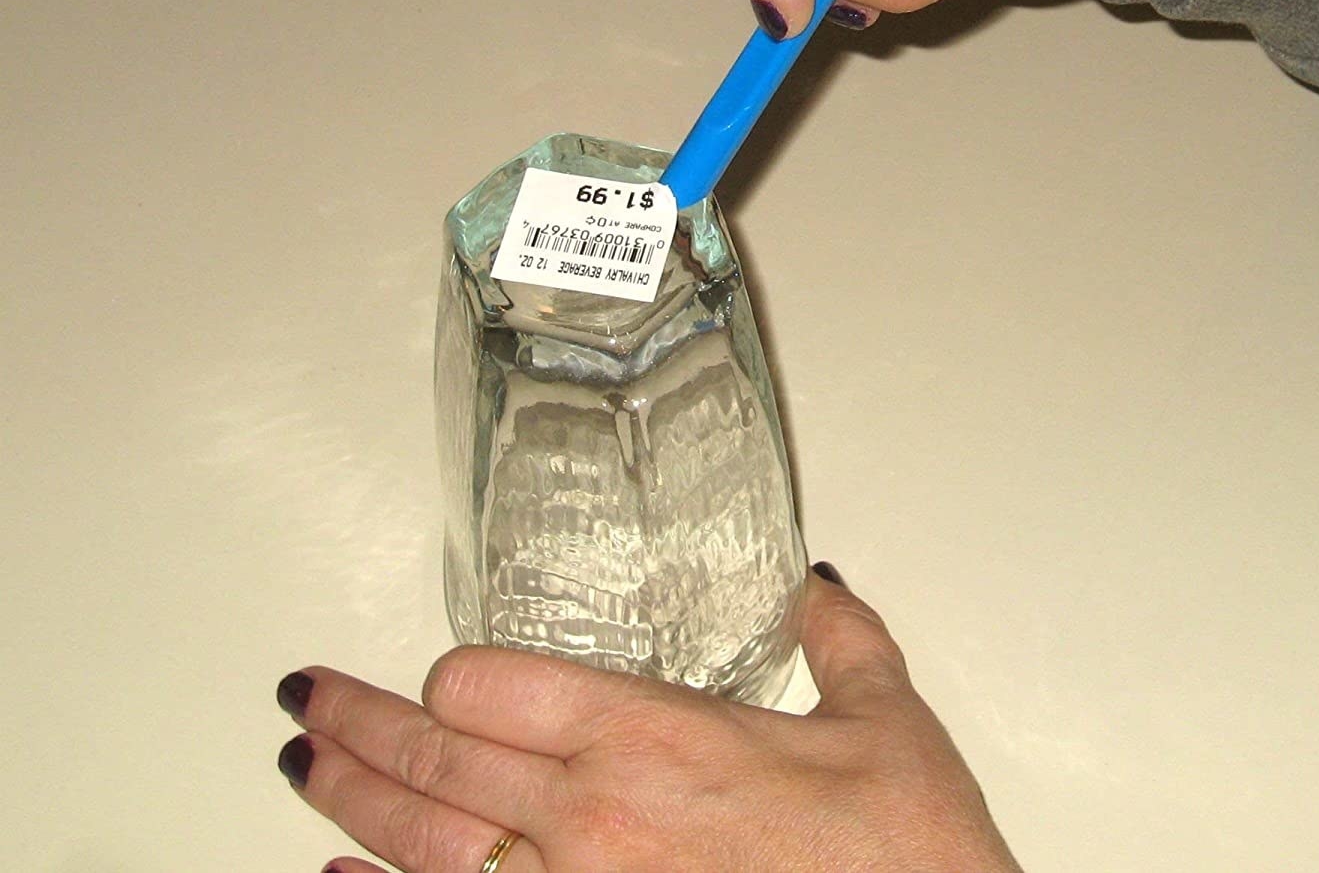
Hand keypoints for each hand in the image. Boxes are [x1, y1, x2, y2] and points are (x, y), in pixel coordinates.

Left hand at [275, 567, 1022, 872]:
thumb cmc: (906, 867)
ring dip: (345, 804)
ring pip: (417, 849)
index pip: (488, 682)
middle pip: (430, 759)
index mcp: (654, 741)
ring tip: (300, 768)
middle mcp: (594, 822)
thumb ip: (841, 638)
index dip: (452, 672)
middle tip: (305, 697)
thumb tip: (818, 585)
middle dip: (351, 723)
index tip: (443, 669)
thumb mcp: (888, 725)